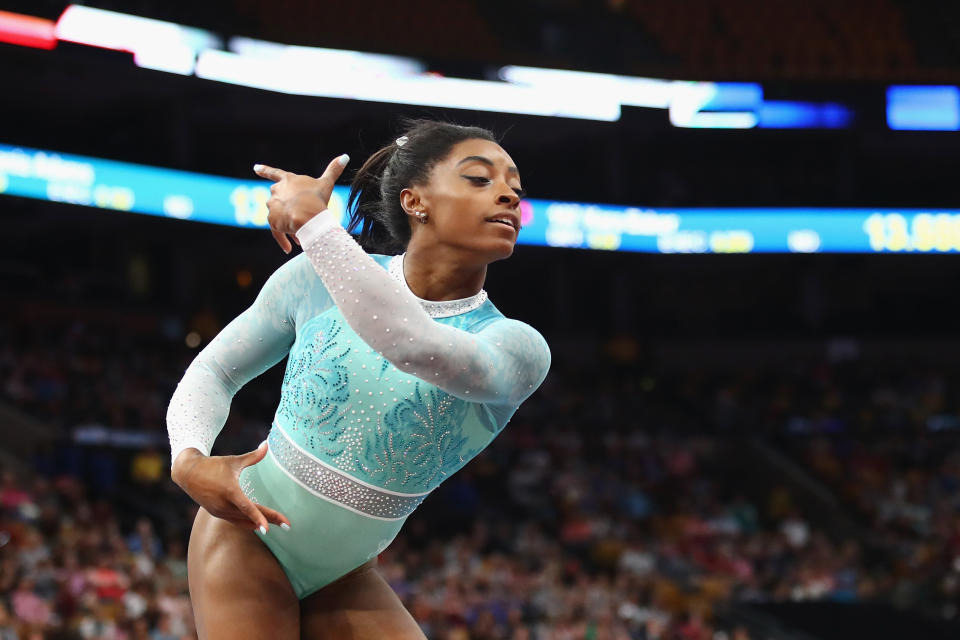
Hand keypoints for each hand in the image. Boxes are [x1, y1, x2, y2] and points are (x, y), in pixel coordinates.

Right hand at [172, 442, 290, 532]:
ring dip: (260, 523)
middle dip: (270, 520)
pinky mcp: (216, 513)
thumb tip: (267, 444)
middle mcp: (224, 505)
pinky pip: (235, 521)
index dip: (259, 518)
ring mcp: (219, 511)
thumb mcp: (234, 461)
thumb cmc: (214, 464)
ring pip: (243, 520)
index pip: (248, 508)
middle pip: (251, 516)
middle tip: (288, 525)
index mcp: (230, 491)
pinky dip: (247, 523)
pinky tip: (258, 526)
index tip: (268, 529)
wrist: (188, 472)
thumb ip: (253, 456)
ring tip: (278, 524)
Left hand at [254, 154, 349, 253]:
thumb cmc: (317, 199)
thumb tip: (345, 156)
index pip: (275, 173)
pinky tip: (289, 248)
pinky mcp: (272, 220)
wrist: (307, 216)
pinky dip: (283, 239)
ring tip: (301, 236)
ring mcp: (273, 206)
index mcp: (288, 180)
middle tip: (303, 220)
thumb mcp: (326, 184)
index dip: (265, 170)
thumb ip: (334, 170)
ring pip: (281, 217)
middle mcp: (277, 191)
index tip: (255, 167)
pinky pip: (277, 231)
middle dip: (290, 210)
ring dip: (289, 226)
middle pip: (280, 200)